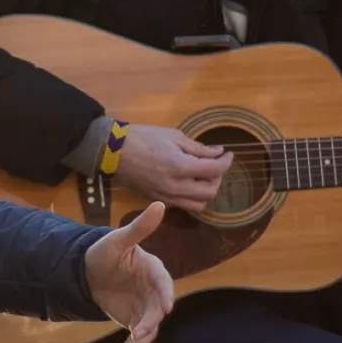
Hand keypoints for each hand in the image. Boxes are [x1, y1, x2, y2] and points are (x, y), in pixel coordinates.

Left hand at [84, 201, 176, 342]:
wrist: (89, 270)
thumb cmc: (106, 251)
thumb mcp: (118, 240)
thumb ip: (139, 228)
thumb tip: (159, 204)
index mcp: (153, 270)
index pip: (163, 283)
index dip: (166, 294)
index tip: (166, 308)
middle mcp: (152, 293)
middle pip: (156, 312)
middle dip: (149, 325)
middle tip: (137, 336)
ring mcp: (144, 310)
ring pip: (147, 331)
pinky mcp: (132, 323)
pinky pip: (133, 340)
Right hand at [113, 125, 233, 214]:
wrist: (113, 152)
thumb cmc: (143, 138)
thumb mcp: (173, 136)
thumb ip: (198, 148)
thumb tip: (218, 152)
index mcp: (181, 167)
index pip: (215, 170)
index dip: (226, 161)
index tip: (228, 154)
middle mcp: (176, 187)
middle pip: (210, 191)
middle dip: (218, 177)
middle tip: (215, 164)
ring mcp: (167, 198)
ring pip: (199, 205)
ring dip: (207, 191)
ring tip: (203, 176)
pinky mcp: (159, 201)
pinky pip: (184, 205)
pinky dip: (192, 197)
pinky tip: (189, 183)